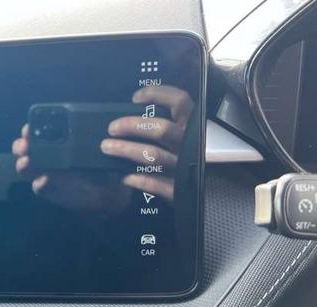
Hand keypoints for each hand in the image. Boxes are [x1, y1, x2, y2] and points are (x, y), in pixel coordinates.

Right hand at [12, 124, 131, 212]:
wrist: (109, 191)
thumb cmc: (101, 166)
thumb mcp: (95, 151)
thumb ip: (88, 142)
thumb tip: (87, 128)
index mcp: (54, 145)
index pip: (35, 135)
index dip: (28, 131)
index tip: (28, 128)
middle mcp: (46, 158)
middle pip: (23, 150)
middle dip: (20, 146)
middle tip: (24, 145)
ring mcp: (45, 175)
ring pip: (26, 169)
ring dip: (23, 164)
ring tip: (27, 162)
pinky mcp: (50, 191)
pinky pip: (39, 187)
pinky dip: (40, 183)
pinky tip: (45, 179)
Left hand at [100, 85, 193, 201]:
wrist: (217, 192)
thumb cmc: (197, 159)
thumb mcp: (189, 137)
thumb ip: (171, 125)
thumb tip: (136, 113)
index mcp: (193, 127)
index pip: (180, 102)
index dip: (158, 95)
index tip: (135, 98)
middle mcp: (191, 143)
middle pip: (162, 129)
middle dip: (133, 125)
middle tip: (112, 128)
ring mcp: (186, 166)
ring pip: (155, 155)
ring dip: (127, 150)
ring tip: (107, 148)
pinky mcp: (182, 190)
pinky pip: (159, 185)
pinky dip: (141, 180)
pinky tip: (125, 177)